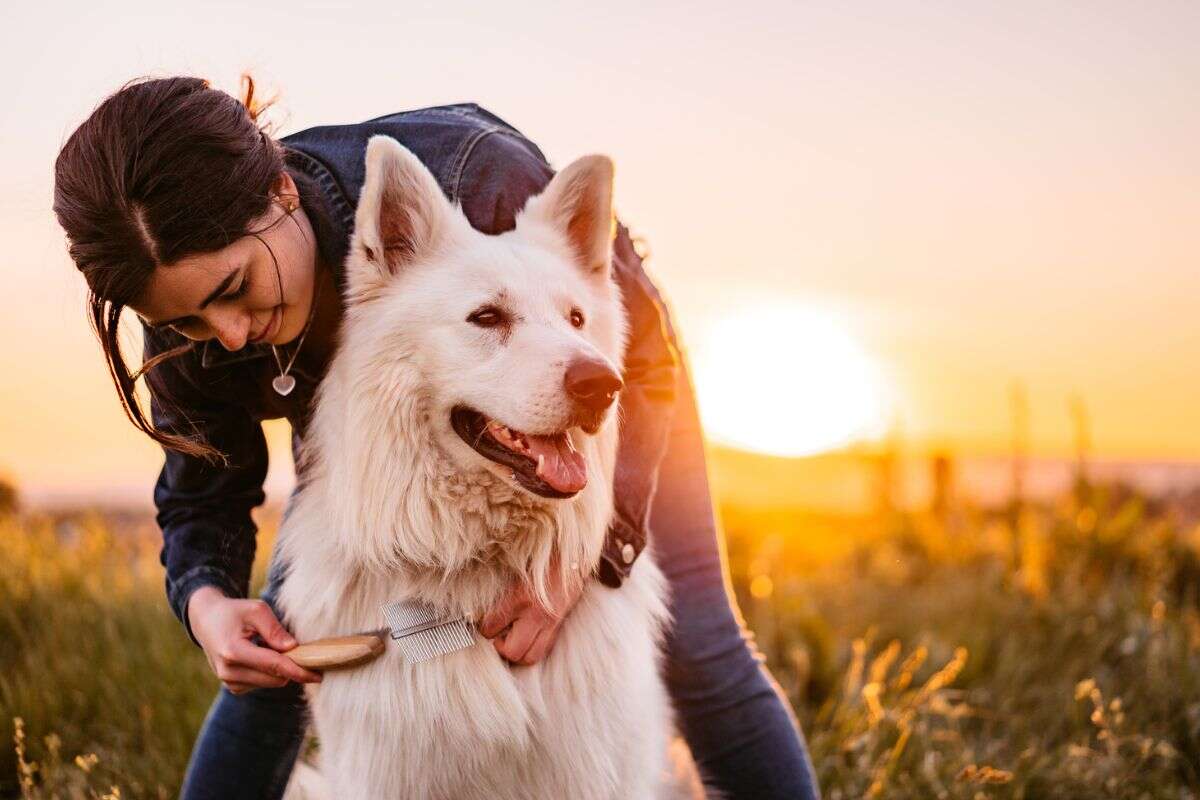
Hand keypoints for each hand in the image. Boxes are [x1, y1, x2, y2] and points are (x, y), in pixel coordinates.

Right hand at [187, 586, 321, 693]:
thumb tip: (293, 648)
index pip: (273, 665)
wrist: (206, 621)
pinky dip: (269, 672)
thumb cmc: (234, 612)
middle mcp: (228, 671)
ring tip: (267, 645)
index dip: (298, 670)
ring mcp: (229, 682)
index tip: (318, 676)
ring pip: (271, 683)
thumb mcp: (256, 610)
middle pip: (275, 678)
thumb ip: (275, 629)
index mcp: (233, 651)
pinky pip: (263, 684)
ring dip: (279, 668)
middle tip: (296, 647)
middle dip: (291, 666)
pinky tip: (260, 654)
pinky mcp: (232, 686)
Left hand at [478, 561, 586, 665]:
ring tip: (513, 641)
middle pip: (512, 651)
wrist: (571, 564)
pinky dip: (531, 651)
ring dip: (517, 654)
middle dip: (501, 648)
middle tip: (500, 637)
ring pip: (529, 658)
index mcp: (520, 599)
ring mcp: (549, 624)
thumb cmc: (539, 566)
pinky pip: (542, 652)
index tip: (486, 624)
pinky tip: (526, 640)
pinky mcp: (558, 628)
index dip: (484, 629)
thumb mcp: (515, 576)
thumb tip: (480, 614)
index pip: (491, 627)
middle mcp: (535, 616)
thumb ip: (499, 595)